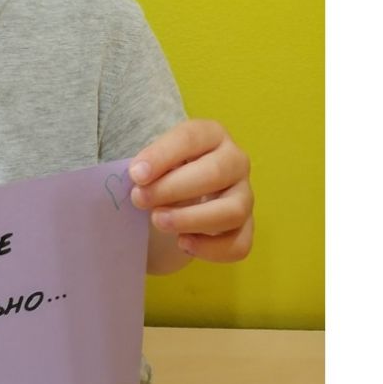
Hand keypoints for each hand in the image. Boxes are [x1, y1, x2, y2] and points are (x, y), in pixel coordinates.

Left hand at [129, 119, 253, 263]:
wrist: (176, 197)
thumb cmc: (163, 172)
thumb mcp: (154, 161)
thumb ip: (147, 168)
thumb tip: (138, 180)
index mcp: (211, 134)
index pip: (191, 137)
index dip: (162, 155)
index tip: (136, 174)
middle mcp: (235, 161)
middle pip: (215, 173)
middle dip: (173, 188)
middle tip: (140, 199)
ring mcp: (244, 195)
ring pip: (232, 211)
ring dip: (191, 219)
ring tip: (158, 221)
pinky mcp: (246, 227)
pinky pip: (239, 244)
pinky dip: (210, 249)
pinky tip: (182, 243)